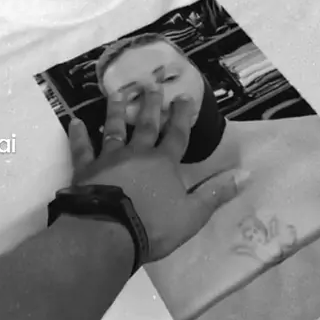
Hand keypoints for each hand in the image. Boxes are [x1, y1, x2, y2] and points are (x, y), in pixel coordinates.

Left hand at [67, 89, 247, 261]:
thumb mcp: (193, 214)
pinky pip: (82, 148)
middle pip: (146, 126)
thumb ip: (216, 193)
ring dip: (117, 112)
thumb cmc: (153, 226)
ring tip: (117, 94)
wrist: (108, 234)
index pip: (177, 134)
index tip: (185, 96)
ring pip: (114, 130)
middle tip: (152, 85)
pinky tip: (74, 121)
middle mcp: (137, 154)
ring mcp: (109, 159)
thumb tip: (245, 174)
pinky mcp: (86, 170)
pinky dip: (78, 135)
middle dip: (151, 105)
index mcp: (163, 163)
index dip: (182, 116)